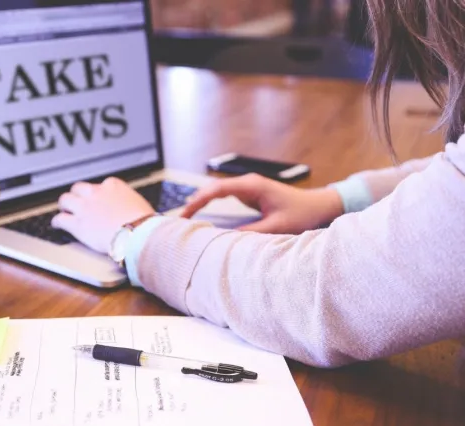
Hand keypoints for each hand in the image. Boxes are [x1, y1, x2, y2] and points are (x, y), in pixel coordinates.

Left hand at [51, 177, 154, 253]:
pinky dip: (57, 222)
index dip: (97, 194)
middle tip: (77, 202)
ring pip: (65, 200)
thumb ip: (128, 202)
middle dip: (77, 195)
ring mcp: (85, 208)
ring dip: (65, 206)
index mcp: (113, 186)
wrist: (137, 235)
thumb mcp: (139, 204)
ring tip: (65, 210)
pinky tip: (58, 225)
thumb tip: (130, 208)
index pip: (100, 185)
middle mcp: (96, 193)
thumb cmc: (143, 223)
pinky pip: (60, 219)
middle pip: (78, 188)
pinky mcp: (77, 224)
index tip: (98, 199)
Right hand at [181, 173, 343, 233]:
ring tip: (185, 218)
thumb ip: (252, 233)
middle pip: (213, 189)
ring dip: (201, 202)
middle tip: (179, 219)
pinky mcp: (250, 194)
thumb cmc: (302, 214)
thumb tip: (226, 240)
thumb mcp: (277, 227)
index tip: (185, 213)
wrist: (318, 205)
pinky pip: (224, 197)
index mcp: (252, 186)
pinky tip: (201, 214)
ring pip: (217, 192)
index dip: (199, 200)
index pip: (217, 190)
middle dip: (195, 202)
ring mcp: (248, 187)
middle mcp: (248, 183)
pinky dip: (211, 204)